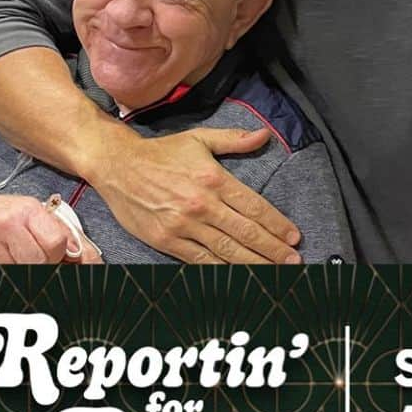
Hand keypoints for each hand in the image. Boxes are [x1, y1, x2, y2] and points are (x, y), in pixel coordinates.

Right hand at [0, 193, 103, 263]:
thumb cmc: (13, 217)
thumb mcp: (43, 219)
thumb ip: (72, 240)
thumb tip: (96, 263)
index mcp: (29, 210)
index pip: (56, 243)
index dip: (58, 253)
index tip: (51, 251)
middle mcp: (5, 222)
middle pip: (36, 262)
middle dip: (39, 265)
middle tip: (30, 255)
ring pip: (14, 273)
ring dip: (17, 270)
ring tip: (12, 255)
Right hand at [90, 127, 302, 264]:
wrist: (117, 165)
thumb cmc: (160, 152)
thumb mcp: (199, 138)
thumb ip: (233, 140)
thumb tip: (264, 135)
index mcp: (214, 179)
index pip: (254, 207)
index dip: (277, 225)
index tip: (294, 237)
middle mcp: (202, 205)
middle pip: (245, 233)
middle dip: (273, 249)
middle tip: (293, 261)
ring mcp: (184, 226)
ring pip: (226, 251)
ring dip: (254, 263)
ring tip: (276, 272)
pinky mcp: (167, 241)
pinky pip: (200, 261)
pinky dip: (222, 271)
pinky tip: (238, 276)